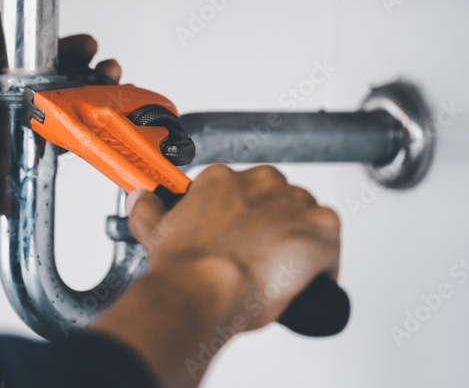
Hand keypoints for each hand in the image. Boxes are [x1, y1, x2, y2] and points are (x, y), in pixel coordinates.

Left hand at [0, 12, 120, 218]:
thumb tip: (10, 19)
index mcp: (3, 72)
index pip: (45, 54)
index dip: (69, 47)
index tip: (87, 46)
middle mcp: (18, 96)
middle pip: (66, 77)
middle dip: (91, 69)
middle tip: (107, 68)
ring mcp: (30, 122)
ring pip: (73, 105)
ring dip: (97, 95)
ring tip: (111, 88)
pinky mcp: (38, 148)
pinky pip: (70, 134)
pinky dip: (88, 125)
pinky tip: (99, 118)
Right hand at [126, 164, 340, 330]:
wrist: (205, 289)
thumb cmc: (185, 268)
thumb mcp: (154, 232)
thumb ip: (145, 209)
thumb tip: (138, 197)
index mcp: (223, 179)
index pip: (244, 191)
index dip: (244, 220)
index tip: (240, 238)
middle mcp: (261, 183)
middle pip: (279, 202)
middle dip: (273, 229)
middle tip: (260, 260)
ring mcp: (295, 203)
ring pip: (306, 220)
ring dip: (298, 245)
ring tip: (280, 276)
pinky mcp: (321, 227)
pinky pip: (330, 244)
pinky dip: (322, 265)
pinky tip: (303, 284)